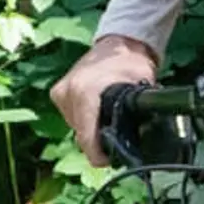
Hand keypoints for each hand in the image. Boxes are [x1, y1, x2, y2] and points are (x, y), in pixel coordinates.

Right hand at [52, 35, 161, 166]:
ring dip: (91, 129)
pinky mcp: (57, 93)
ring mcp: (60, 92)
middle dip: (97, 141)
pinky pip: (72, 117)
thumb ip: (140, 113)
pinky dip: (84, 119)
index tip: (109, 161)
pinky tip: (98, 111)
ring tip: (108, 120)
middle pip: (81, 134)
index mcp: (84, 91)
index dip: (97, 154)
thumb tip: (146, 139)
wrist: (118, 42)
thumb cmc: (132, 63)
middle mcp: (67, 92)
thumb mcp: (142, 88)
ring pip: (75, 127)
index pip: (85, 136)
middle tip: (117, 139)